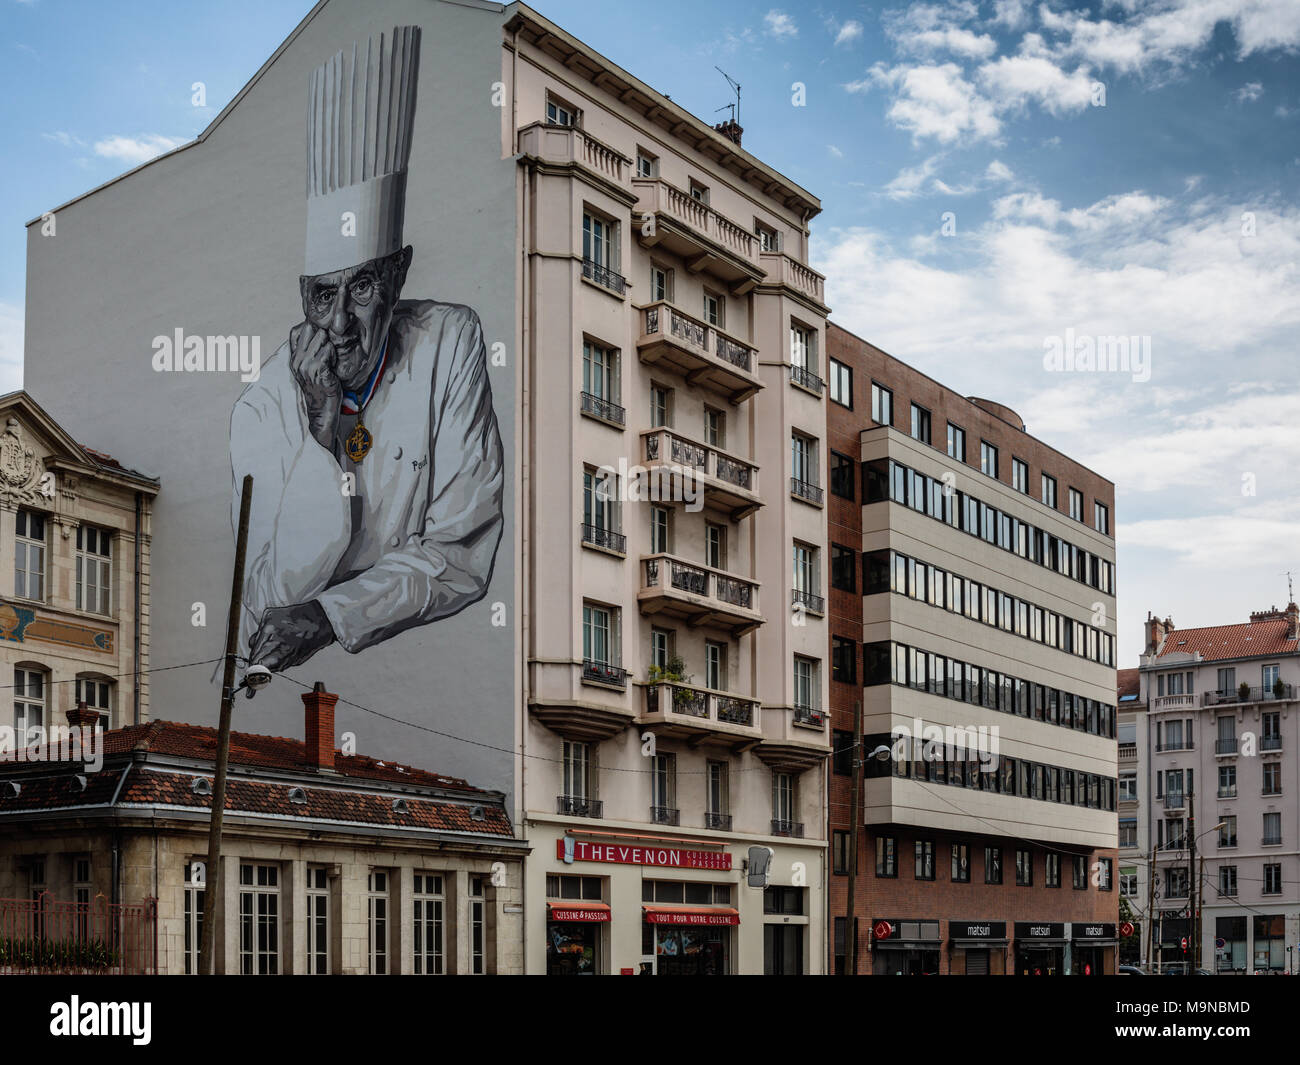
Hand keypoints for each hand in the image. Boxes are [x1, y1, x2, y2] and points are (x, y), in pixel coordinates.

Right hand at [249, 600, 334, 671]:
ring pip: (253, 643)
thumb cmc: (313, 639)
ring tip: (275, 644)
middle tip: (265, 662)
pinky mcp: (268, 614)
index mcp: (280, 651)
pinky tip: (277, 632)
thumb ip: (277, 666)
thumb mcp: (297, 660)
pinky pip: (259, 630)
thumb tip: (261, 672)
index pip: (257, 667)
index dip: (255, 674)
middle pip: (253, 655)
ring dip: (260, 647)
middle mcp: (271, 636)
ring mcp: (267, 623)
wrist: (321, 616)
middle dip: (258, 661)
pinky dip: (264, 634)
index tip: (254, 680)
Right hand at [290, 323, 341, 448]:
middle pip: (311, 329)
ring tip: (333, 360)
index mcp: (294, 358)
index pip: (297, 330)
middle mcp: (298, 360)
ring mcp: (307, 366)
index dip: (312, 328)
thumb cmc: (321, 388)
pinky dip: (335, 356)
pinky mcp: (318, 371)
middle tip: (331, 349)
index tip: (323, 337)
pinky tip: (335, 367)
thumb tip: (316, 330)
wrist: (322, 411)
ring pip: (322, 338)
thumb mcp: (309, 368)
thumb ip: (309, 351)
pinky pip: (328, 351)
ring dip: (332, 345)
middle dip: (324, 334)